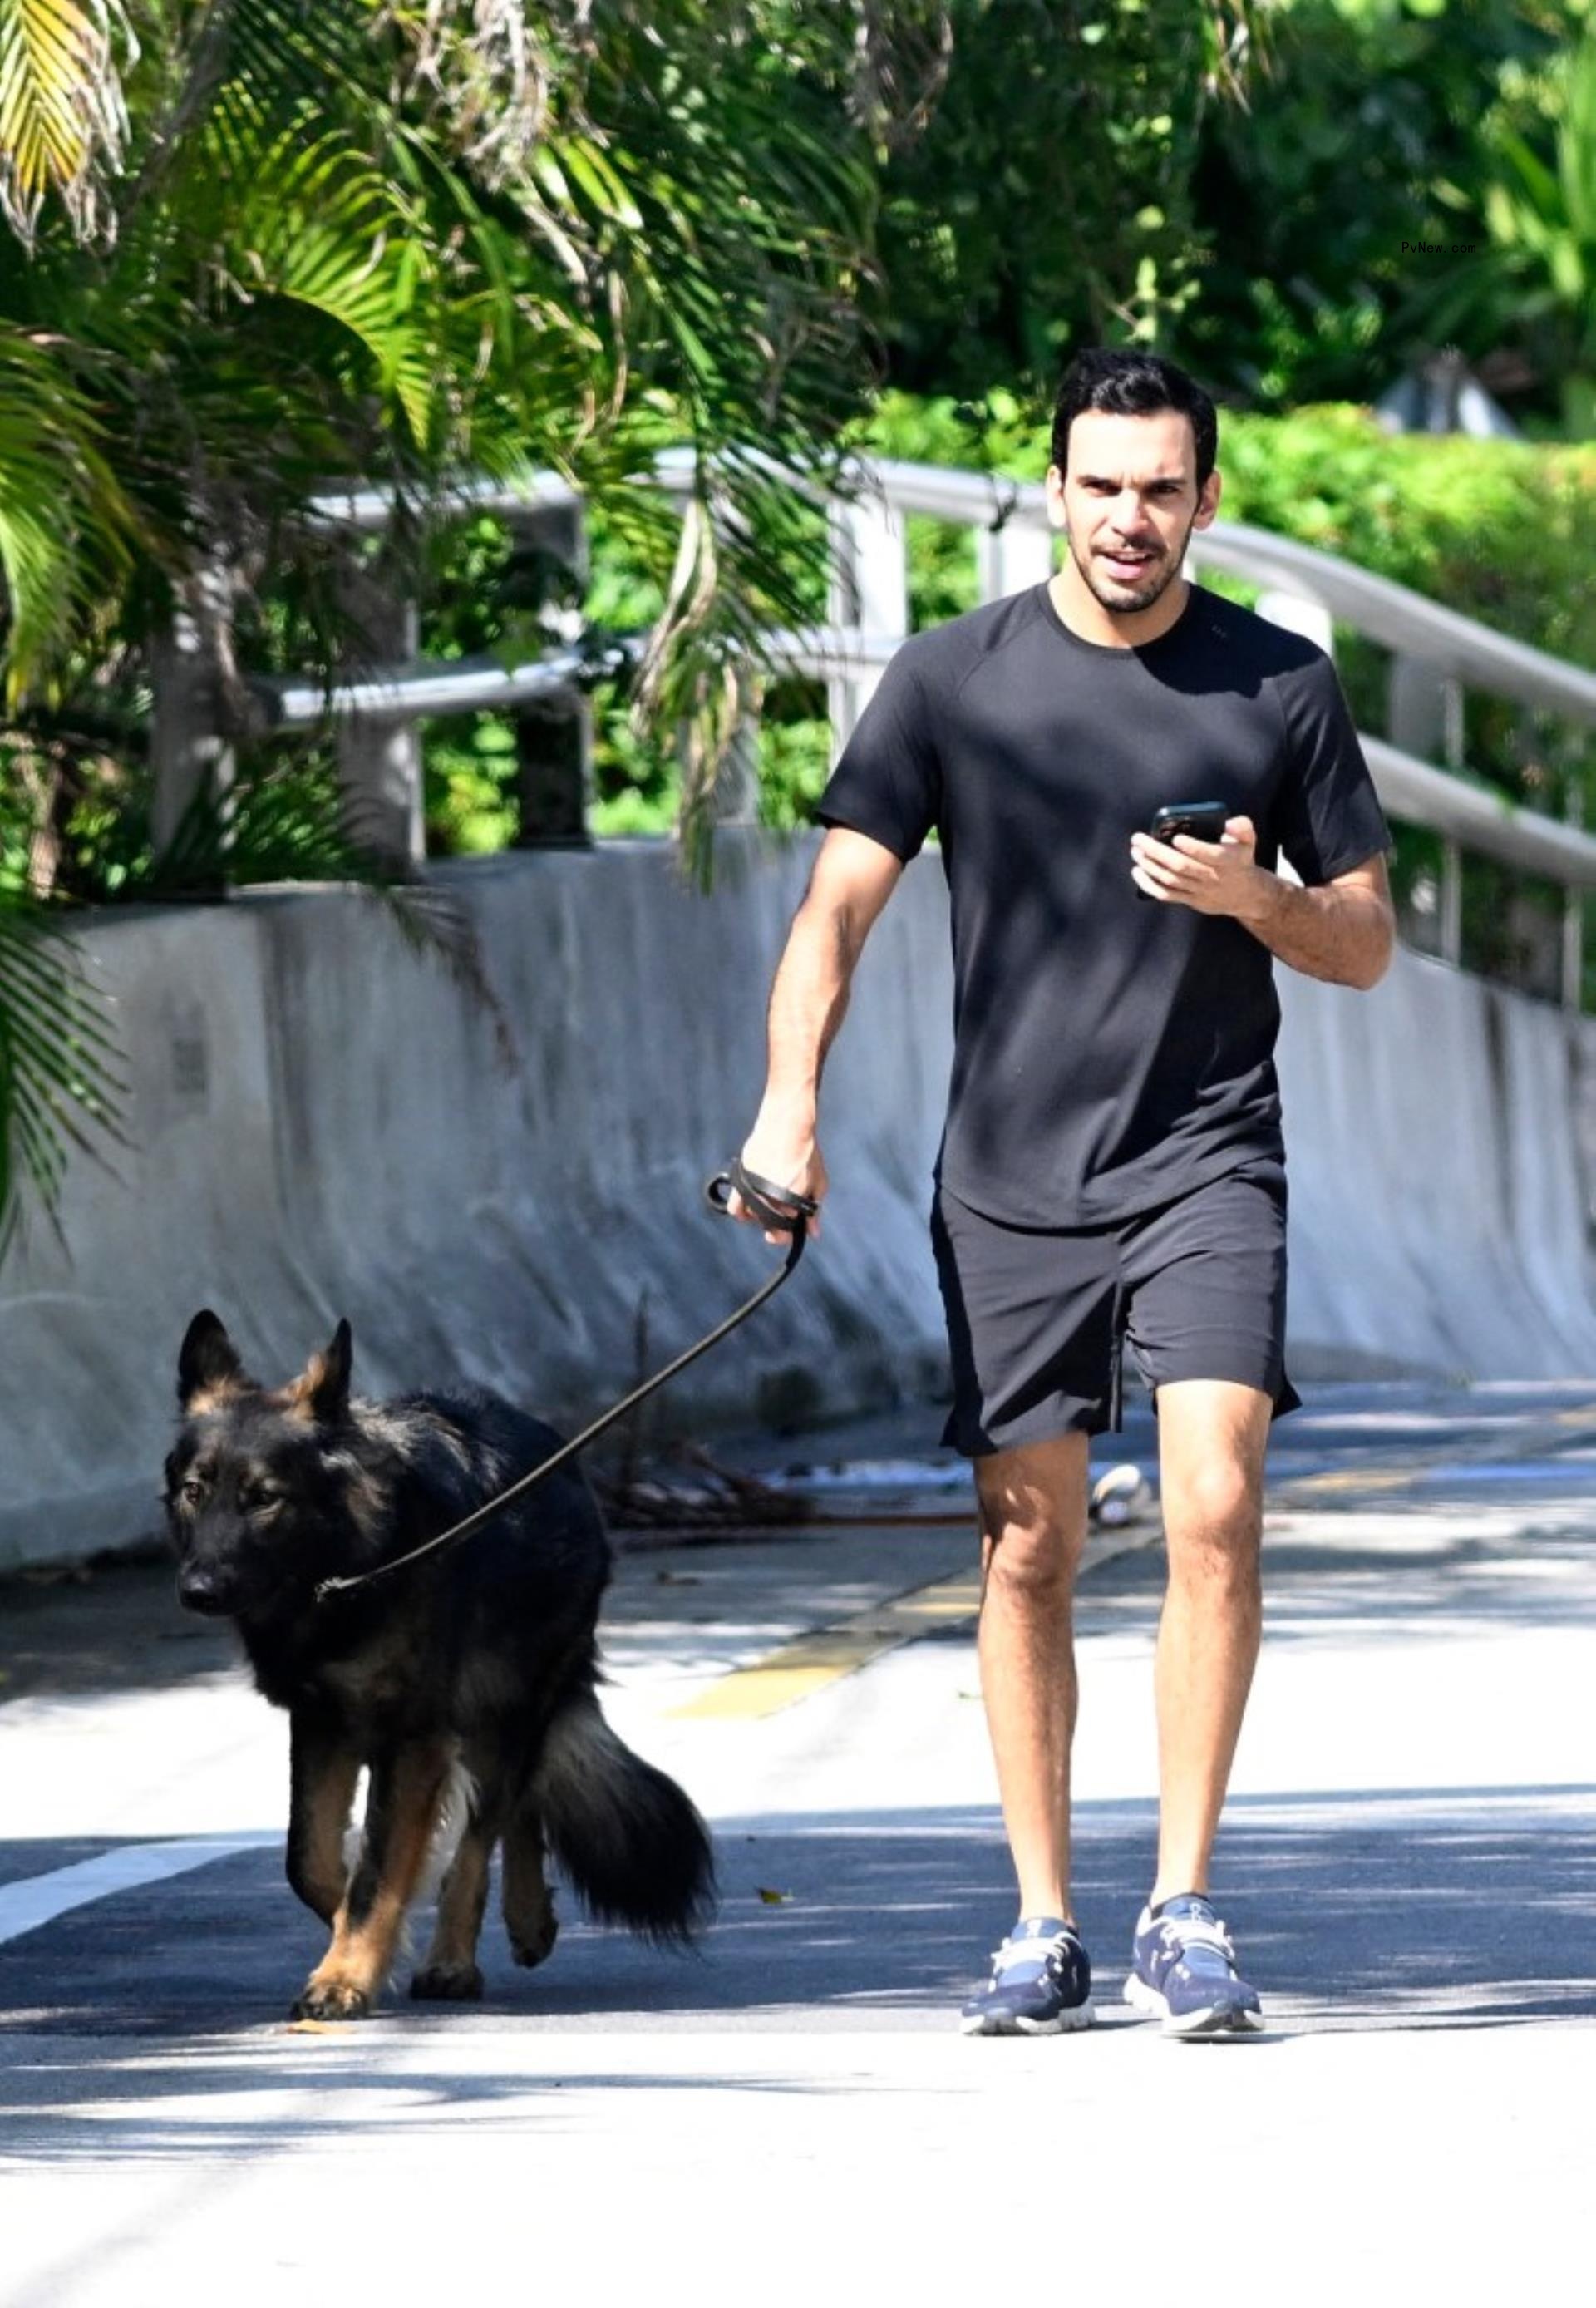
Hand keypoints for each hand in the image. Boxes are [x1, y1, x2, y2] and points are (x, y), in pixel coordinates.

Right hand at [727, 1124, 827, 1243]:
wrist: (786, 1126)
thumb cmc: (806, 1153)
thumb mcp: (819, 1183)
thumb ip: (814, 1211)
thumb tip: (813, 1233)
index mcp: (790, 1204)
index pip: (786, 1232)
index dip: (791, 1232)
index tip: (794, 1228)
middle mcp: (769, 1201)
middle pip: (769, 1227)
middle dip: (776, 1228)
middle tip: (782, 1218)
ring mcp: (753, 1192)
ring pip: (752, 1218)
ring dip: (759, 1217)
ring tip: (768, 1206)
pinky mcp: (741, 1181)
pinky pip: (735, 1208)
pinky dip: (741, 1212)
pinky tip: (750, 1206)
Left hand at [1129, 816, 1263, 918]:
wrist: (1245, 895)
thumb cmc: (1241, 860)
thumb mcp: (1248, 841)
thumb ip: (1242, 827)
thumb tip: (1229, 822)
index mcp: (1227, 861)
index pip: (1209, 856)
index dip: (1193, 848)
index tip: (1176, 838)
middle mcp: (1212, 877)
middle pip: (1181, 866)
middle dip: (1157, 852)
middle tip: (1139, 839)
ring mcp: (1199, 891)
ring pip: (1171, 880)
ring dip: (1150, 866)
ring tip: (1136, 851)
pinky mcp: (1190, 900)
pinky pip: (1166, 895)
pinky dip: (1149, 885)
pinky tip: (1137, 872)